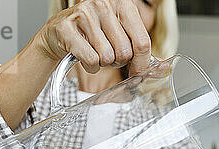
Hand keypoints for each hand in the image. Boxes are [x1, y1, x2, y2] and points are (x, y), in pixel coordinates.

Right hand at [35, 0, 151, 74]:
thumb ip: (140, 48)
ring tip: (94, 52)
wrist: (57, 35)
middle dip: (117, 61)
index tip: (138, 72)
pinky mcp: (68, 27)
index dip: (142, 63)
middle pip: (124, 53)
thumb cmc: (91, 35)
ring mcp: (84, 14)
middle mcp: (103, 4)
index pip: (142, 41)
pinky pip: (91, 60)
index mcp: (122, 4)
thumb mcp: (119, 36)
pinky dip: (90, 66)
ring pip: (107, 57)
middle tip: (108, 54)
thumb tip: (162, 68)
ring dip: (102, 63)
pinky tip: (84, 56)